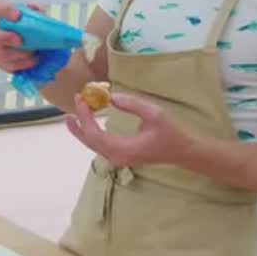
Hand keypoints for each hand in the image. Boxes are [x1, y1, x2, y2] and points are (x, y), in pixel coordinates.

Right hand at [0, 0, 44, 73]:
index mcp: (5, 16)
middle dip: (3, 37)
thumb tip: (34, 8)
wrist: (46, 53)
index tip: (17, 16)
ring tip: (34, 53)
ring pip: (1, 53)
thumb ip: (38, 12)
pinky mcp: (1, 63)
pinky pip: (7, 65)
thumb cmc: (40, 33)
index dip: (4, 10)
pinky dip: (23, 63)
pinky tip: (33, 60)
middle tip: (20, 40)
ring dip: (20, 54)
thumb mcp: (42, 20)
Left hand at [64, 90, 198, 168]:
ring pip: (94, 145)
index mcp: (124, 149)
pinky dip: (92, 133)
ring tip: (75, 114)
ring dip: (83, 129)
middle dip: (79, 124)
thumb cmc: (171, 133)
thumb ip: (132, 104)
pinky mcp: (122, 155)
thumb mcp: (154, 113)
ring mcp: (119, 158)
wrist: (184, 151)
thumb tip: (111, 96)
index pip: (95, 134)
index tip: (81, 99)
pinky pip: (101, 145)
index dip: (85, 116)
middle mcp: (118, 157)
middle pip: (90, 142)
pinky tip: (89, 123)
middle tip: (72, 106)